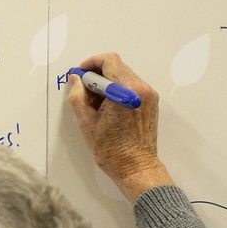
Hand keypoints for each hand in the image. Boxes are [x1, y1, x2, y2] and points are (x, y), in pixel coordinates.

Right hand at [67, 52, 172, 200]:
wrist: (136, 166)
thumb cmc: (113, 150)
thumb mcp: (86, 122)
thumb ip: (78, 96)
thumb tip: (76, 80)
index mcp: (125, 92)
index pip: (109, 61)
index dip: (91, 63)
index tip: (81, 72)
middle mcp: (140, 89)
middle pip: (117, 66)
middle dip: (98, 73)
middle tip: (84, 88)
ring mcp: (148, 95)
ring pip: (124, 75)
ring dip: (108, 82)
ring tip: (96, 102)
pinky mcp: (151, 102)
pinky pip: (132, 86)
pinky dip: (118, 89)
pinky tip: (108, 106)